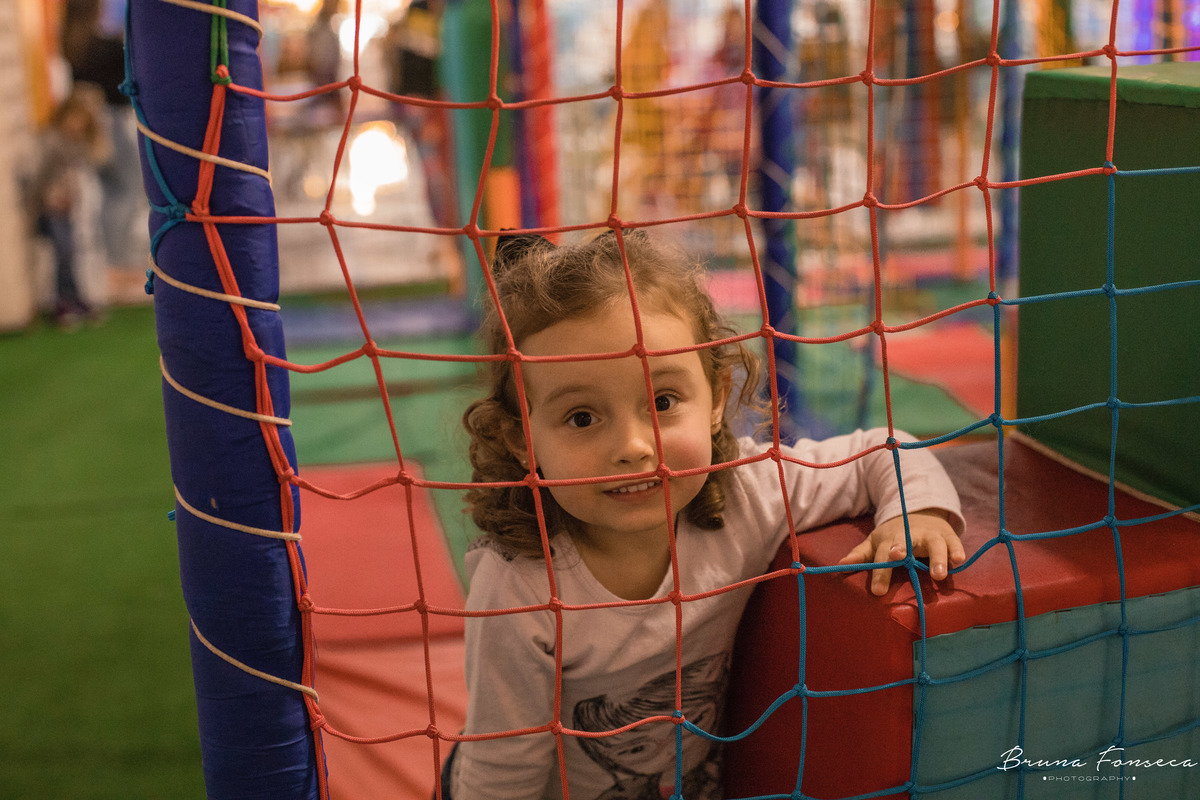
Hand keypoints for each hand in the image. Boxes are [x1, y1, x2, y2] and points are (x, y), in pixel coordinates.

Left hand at [837, 509, 964, 596]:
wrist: (920, 513)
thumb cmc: (894, 536)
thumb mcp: (876, 541)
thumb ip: (861, 554)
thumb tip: (841, 564)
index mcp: (890, 539)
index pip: (882, 556)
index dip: (880, 572)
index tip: (877, 591)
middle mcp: (910, 535)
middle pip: (906, 542)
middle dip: (901, 548)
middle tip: (898, 557)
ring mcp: (930, 535)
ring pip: (935, 544)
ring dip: (937, 557)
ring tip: (939, 574)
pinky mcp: (948, 536)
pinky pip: (954, 543)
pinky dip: (957, 550)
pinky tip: (958, 561)